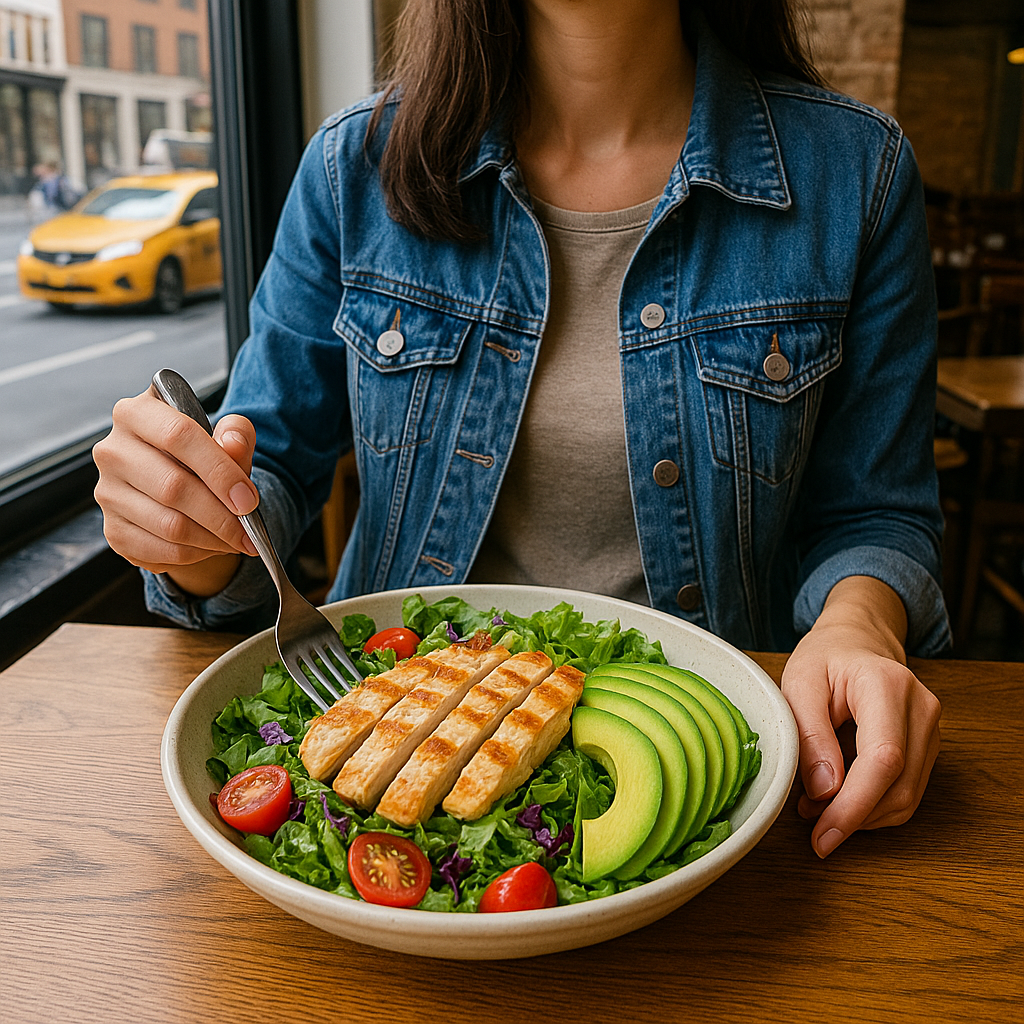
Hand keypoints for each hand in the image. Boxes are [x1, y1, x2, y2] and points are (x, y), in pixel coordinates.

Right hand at [93, 386, 260, 595]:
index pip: (178, 434)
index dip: (219, 470)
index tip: (248, 500)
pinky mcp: (113, 530)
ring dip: (213, 539)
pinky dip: (196, 553)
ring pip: (169, 525)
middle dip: (221, 515)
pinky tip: (214, 546)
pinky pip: (161, 550)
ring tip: (238, 540)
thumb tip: (233, 443)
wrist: (180, 492)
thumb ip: (236, 435)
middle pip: (172, 487)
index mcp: (137, 413)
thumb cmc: (204, 459)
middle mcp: (113, 451)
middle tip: (249, 531)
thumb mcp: (226, 440)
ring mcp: (107, 492)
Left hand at [781, 576, 940, 857]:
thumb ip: (810, 733)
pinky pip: (906, 791)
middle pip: (900, 785)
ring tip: (817, 810)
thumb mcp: (799, 683)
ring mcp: (931, 728)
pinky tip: (839, 800)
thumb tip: (823, 791)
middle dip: (854, 817)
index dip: (855, 805)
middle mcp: (920, 707)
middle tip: (812, 827)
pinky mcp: (927, 746)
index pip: (884, 758)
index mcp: (886, 684)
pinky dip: (873, 806)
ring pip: (907, 797)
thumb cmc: (824, 659)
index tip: (824, 834)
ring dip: (862, 816)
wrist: (855, 642)